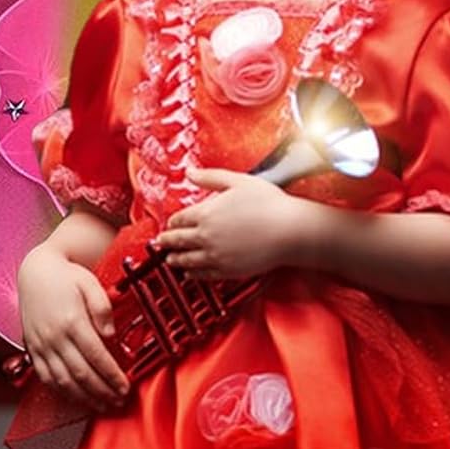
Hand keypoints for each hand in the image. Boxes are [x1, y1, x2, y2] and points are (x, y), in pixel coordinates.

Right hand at [16, 248, 129, 410]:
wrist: (36, 271)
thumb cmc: (67, 276)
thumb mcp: (90, 283)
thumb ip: (103, 309)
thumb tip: (111, 335)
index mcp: (72, 320)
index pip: (97, 356)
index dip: (112, 376)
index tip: (126, 387)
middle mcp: (54, 336)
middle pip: (81, 374)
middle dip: (102, 391)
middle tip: (119, 401)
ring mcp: (41, 345)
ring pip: (63, 381)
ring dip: (84, 397)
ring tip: (102, 406)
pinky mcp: (32, 349)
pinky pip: (46, 378)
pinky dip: (62, 392)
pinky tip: (77, 398)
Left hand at [153, 168, 305, 278]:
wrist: (290, 231)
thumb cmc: (269, 204)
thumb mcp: (238, 181)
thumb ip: (210, 177)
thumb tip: (190, 173)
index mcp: (205, 213)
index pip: (178, 219)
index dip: (172, 222)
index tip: (170, 224)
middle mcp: (205, 236)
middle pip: (177, 241)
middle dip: (166, 242)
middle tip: (159, 243)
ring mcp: (215, 256)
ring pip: (186, 260)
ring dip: (174, 260)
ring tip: (170, 260)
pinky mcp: (226, 271)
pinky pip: (202, 275)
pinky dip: (191, 275)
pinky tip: (189, 274)